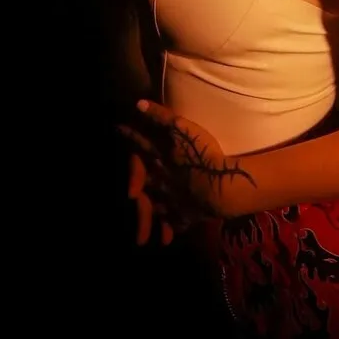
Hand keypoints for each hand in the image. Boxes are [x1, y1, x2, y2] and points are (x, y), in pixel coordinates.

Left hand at [118, 100, 254, 244]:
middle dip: (134, 178)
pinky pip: (174, 223)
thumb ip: (161, 116)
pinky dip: (170, 227)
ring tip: (142, 210)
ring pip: (155, 203)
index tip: (118, 129)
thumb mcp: (183, 129)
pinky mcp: (185, 215)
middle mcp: (161, 180)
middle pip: (144, 178)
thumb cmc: (202, 154)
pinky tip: (167, 234)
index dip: (130, 136)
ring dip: (148, 206)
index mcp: (160, 158)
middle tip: (127, 184)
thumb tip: (138, 104)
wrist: (220, 185)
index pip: (141, 144)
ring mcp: (172, 200)